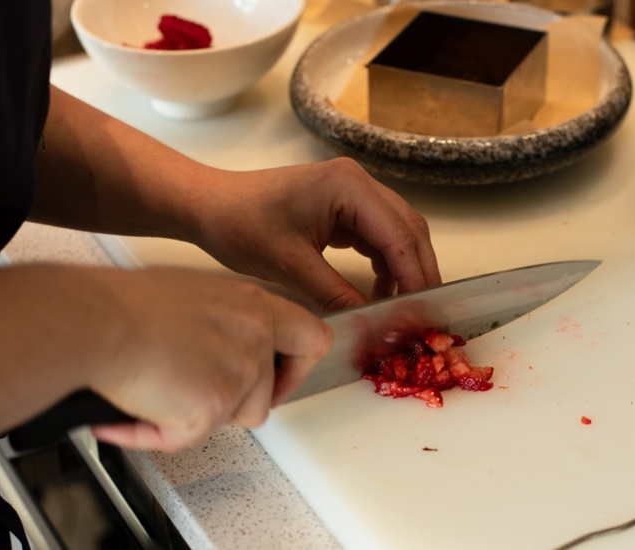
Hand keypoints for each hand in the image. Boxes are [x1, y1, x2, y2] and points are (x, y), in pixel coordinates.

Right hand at [0, 265, 331, 451]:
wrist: (96, 321)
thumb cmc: (127, 303)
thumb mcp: (194, 295)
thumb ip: (224, 323)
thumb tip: (220, 346)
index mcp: (253, 306)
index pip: (312, 338)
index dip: (299, 366)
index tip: (281, 374)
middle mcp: (255, 337)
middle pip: (274, 391)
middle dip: (250, 403)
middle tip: (216, 399)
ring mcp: (239, 373)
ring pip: (239, 417)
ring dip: (202, 415)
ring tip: (161, 393)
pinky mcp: (212, 407)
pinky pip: (189, 437)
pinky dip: (157, 433)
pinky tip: (134, 411)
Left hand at [187, 158, 441, 310]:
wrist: (210, 207)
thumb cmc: (241, 225)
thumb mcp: (291, 266)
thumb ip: (337, 294)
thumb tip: (373, 322)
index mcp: (348, 187)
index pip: (398, 234)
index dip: (415, 274)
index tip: (423, 309)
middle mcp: (358, 183)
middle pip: (408, 229)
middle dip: (419, 271)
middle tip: (425, 311)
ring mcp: (352, 192)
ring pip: (397, 232)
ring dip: (404, 268)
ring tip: (405, 306)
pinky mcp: (343, 206)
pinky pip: (377, 235)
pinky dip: (385, 263)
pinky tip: (381, 291)